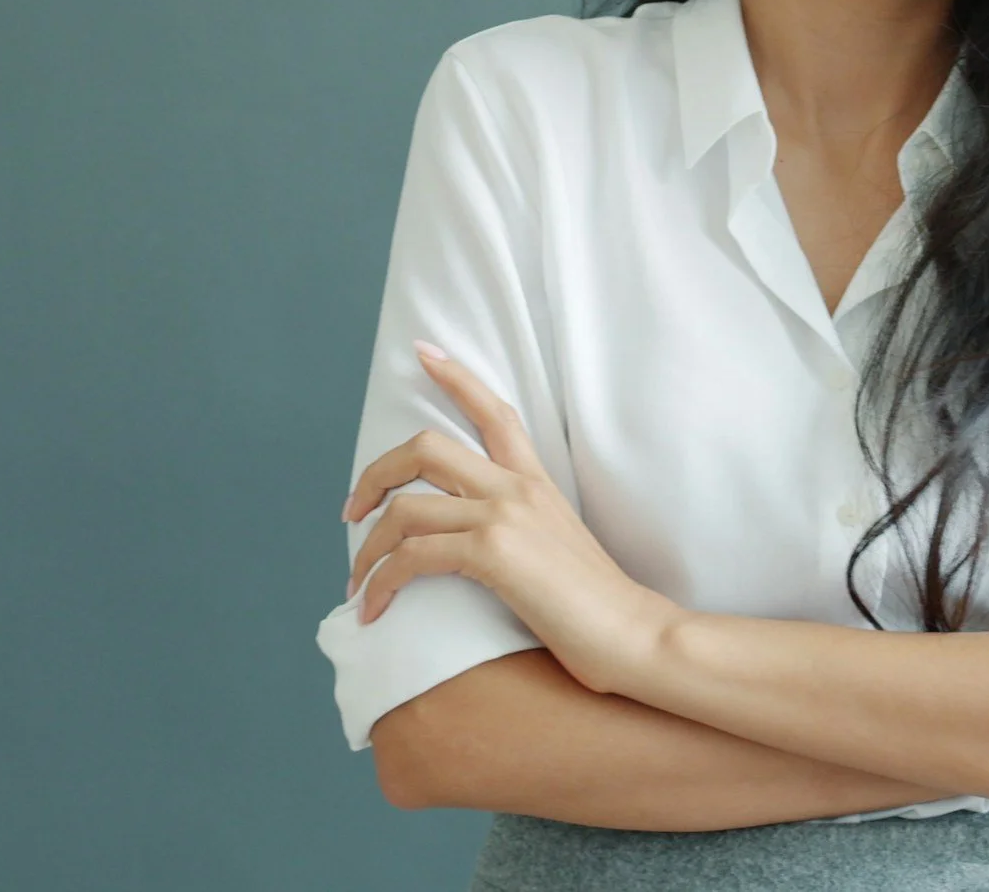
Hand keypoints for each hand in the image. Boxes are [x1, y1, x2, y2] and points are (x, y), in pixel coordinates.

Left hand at [340, 340, 686, 696]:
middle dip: (374, 475)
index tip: (422, 353)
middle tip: (352, 512)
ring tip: (357, 584)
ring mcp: (505, 515)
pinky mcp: (495, 552)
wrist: (635, 635)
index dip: (455, 377)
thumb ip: (522, 530)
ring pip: (406, 508)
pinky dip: (380, 582)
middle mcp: (517, 488)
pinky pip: (411, 556)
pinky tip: (373, 610)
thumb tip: (477, 545)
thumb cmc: (599, 609)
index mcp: (535, 483)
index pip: (494, 412)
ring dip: (367, 549)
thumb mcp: (559, 547)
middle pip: (425, 448)